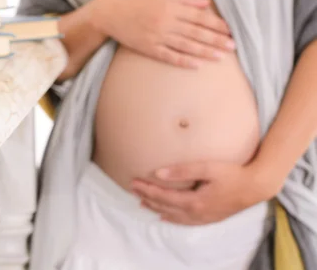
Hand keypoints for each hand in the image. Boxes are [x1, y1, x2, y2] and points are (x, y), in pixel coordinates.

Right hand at [91, 0, 235, 67]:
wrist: (111, 13)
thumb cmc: (137, 1)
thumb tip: (207, 4)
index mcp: (171, 7)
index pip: (199, 17)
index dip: (216, 24)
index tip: (230, 30)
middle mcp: (167, 22)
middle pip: (196, 32)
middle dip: (216, 39)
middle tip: (233, 46)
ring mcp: (158, 36)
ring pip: (186, 46)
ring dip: (205, 52)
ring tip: (221, 56)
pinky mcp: (149, 48)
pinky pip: (170, 56)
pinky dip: (184, 61)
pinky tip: (197, 65)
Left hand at [130, 161, 278, 224]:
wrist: (256, 186)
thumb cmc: (233, 173)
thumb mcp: (207, 168)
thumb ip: (182, 171)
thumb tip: (158, 173)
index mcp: (193, 201)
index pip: (162, 196)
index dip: (146, 189)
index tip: (133, 182)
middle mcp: (196, 213)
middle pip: (164, 207)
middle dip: (147, 198)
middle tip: (132, 189)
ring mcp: (203, 217)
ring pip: (172, 216)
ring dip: (156, 208)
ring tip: (142, 202)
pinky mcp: (209, 217)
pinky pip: (184, 221)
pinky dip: (171, 218)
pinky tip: (165, 217)